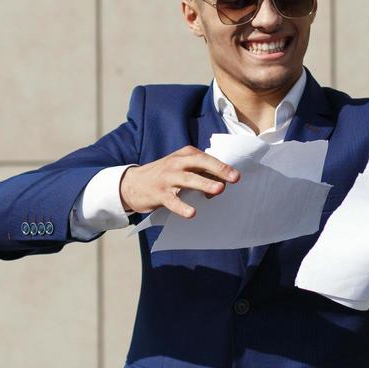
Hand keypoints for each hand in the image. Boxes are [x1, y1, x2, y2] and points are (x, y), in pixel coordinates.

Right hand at [119, 145, 239, 217]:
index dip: (221, 167)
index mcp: (184, 155)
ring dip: (204, 184)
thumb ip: (199, 173)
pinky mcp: (159, 194)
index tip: (236, 176)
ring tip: (218, 190)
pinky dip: (182, 207)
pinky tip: (192, 212)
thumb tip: (221, 184)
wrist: (132, 184)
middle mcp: (176, 163)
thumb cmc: (164, 176)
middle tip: (234, 178)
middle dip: (218, 170)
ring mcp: (167, 178)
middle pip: (199, 164)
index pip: (206, 158)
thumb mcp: (180, 167)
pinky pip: (172, 201)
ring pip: (188, 180)